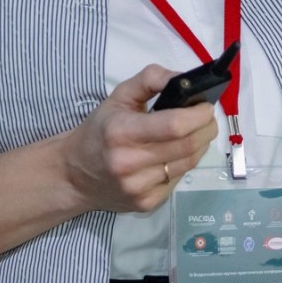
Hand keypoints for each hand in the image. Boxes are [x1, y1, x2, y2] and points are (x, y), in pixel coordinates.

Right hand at [63, 65, 218, 213]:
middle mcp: (129, 162)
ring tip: (195, 133)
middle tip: (207, 118)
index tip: (205, 105)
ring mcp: (138, 187)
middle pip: (187, 146)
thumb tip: (183, 78)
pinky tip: (175, 155)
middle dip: (206, 128)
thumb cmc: (99, 130)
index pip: (174, 125)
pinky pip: (178, 180)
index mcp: (121, 131)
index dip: (198, 115)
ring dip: (199, 145)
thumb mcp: (118, 96)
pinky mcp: (146, 204)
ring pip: (188, 164)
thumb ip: (150, 79)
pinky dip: (184, 165)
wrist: (74, 174)